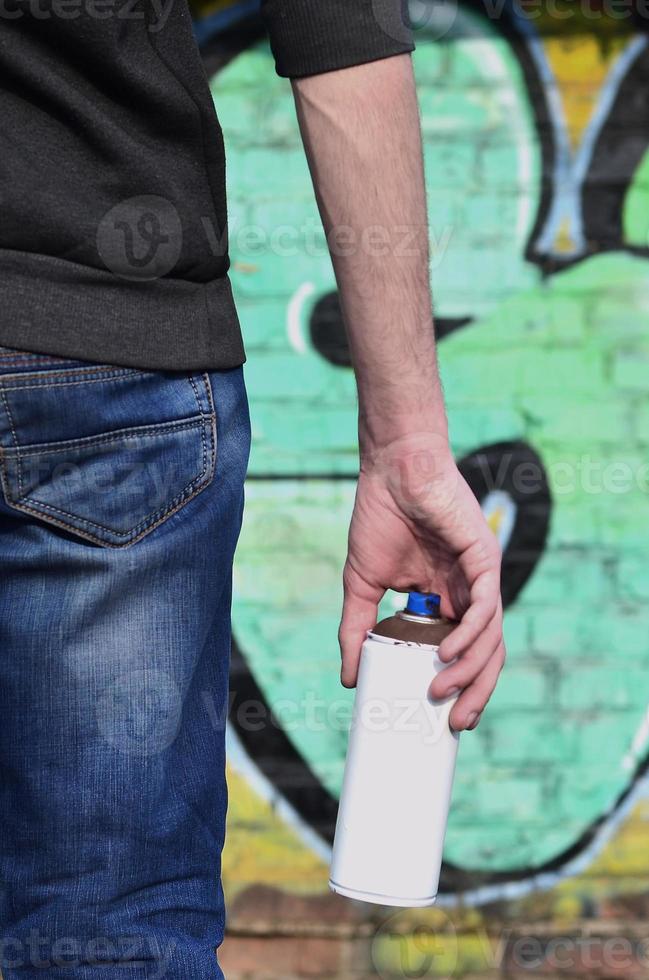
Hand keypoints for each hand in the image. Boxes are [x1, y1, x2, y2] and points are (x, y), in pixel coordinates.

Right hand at [338, 432, 504, 730]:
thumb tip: (349, 678)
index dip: (462, 687)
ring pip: (491, 637)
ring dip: (470, 669)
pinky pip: (487, 605)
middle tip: (455, 723)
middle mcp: (469, 593)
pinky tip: (450, 653)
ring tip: (442, 691)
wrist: (391, 470)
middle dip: (475, 692)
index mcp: (446, 600)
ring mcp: (480, 576)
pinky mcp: (484, 557)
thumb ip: (358, 629)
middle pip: (486, 654)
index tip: (444, 720)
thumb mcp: (362, 585)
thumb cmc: (379, 518)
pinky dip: (472, 633)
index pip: (464, 654)